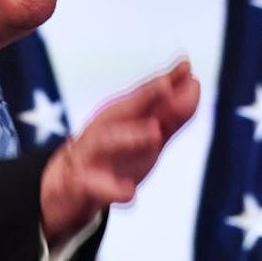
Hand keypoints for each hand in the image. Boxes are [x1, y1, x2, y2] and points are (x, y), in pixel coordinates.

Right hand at [39, 59, 199, 243]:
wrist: (66, 187)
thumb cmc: (113, 155)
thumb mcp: (144, 135)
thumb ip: (171, 114)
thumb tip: (195, 84)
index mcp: (120, 116)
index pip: (144, 94)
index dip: (165, 81)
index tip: (186, 66)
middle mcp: (105, 128)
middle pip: (124, 110)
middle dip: (146, 97)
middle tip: (168, 86)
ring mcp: (91, 155)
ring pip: (107, 141)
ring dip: (131, 136)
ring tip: (155, 134)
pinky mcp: (82, 184)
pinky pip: (96, 186)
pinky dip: (112, 189)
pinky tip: (130, 193)